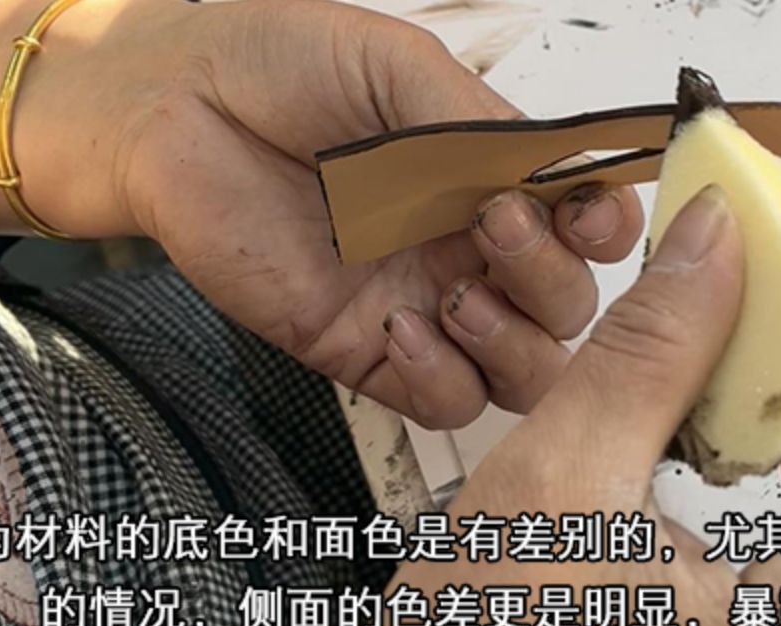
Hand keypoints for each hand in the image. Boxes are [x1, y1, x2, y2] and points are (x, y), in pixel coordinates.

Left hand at [0, 0, 644, 427]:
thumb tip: (559, 173)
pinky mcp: (364, 351)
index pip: (590, 228)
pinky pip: (443, 402)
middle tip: (493, 229)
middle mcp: (469, 249)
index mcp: (492, 180)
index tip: (585, 210)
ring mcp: (423, 306)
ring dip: (515, 345)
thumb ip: (481, 124)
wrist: (173, 106)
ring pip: (524, 372)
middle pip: (568, 308)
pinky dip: (444, 378)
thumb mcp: (398, 67)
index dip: (608, 230)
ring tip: (456, 293)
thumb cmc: (281, 67)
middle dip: (551, 280)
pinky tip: (401, 326)